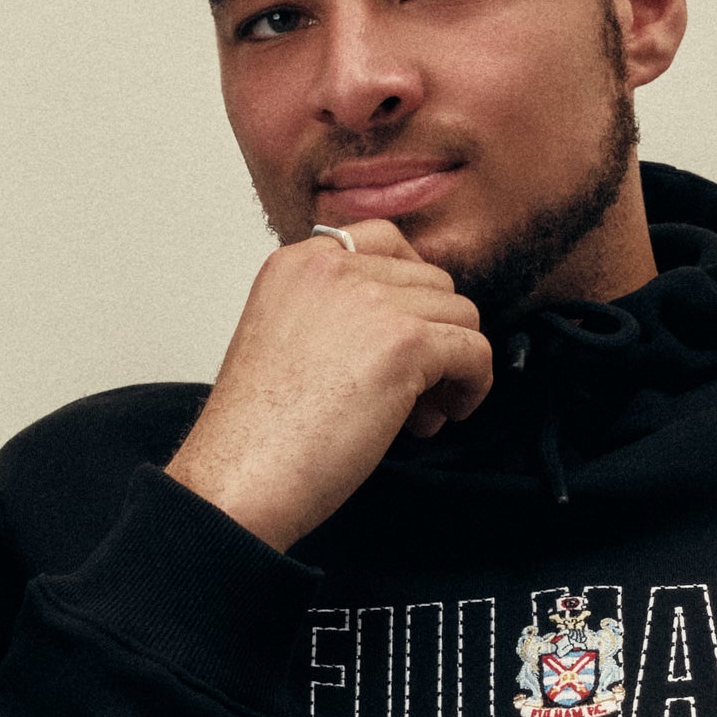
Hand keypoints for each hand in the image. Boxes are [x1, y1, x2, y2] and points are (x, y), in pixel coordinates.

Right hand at [163, 221, 494, 554]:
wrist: (242, 476)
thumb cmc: (256, 433)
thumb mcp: (283, 338)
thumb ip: (335, 313)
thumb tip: (409, 321)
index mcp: (297, 263)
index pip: (385, 241)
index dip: (408, 291)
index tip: (405, 332)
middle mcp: (333, 269)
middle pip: (431, 281)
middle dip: (431, 334)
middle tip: (410, 390)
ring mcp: (371, 301)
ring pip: (460, 314)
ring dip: (452, 363)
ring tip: (419, 411)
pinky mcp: (405, 342)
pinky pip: (475, 350)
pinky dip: (473, 385)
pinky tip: (444, 414)